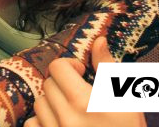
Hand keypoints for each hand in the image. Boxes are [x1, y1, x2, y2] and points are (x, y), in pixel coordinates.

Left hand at [24, 37, 145, 126]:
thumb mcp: (126, 101)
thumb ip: (108, 68)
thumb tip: (97, 40)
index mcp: (85, 102)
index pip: (58, 67)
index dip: (70, 66)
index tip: (82, 73)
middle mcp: (66, 119)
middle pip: (48, 84)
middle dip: (62, 84)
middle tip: (79, 93)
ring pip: (39, 104)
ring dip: (52, 103)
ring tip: (71, 111)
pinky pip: (32, 125)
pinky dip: (42, 122)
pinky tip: (59, 125)